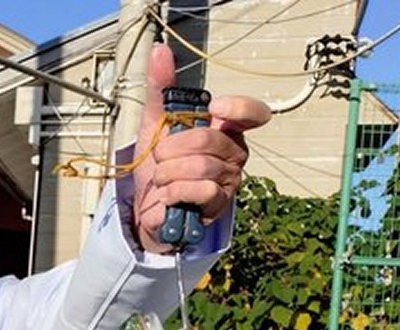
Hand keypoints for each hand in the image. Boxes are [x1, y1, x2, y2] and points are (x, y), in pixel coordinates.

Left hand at [132, 45, 270, 253]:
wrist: (147, 206)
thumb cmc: (158, 165)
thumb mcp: (155, 123)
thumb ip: (160, 89)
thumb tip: (159, 52)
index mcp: (226, 129)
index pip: (253, 113)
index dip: (239, 107)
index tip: (215, 108)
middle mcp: (233, 153)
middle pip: (210, 139)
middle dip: (172, 148)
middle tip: (160, 156)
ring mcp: (229, 180)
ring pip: (202, 166)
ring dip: (169, 172)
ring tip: (161, 178)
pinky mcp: (218, 205)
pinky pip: (202, 190)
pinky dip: (176, 191)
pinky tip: (168, 195)